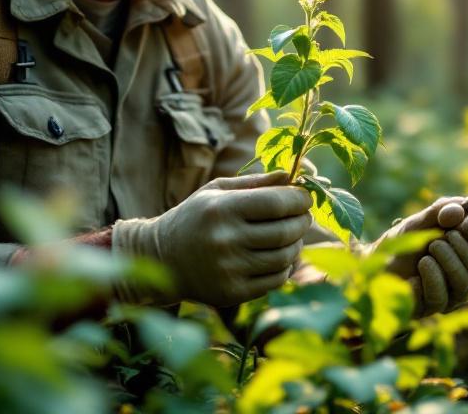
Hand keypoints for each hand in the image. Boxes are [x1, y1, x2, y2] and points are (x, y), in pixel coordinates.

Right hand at [112, 171, 311, 306]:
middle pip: (285, 232)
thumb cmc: (196, 217)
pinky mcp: (232, 293)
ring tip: (292, 236)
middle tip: (303, 216)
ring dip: (296, 245)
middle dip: (302, 221)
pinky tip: (278, 257)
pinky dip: (284, 267)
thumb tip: (295, 174)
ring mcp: (228, 270)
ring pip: (284, 258)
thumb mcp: (219, 191)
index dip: (299, 199)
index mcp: (222, 209)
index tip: (305, 197)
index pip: (277, 203)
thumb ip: (257, 182)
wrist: (162, 258)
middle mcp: (225, 240)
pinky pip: (275, 280)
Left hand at [370, 192, 467, 315]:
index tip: (463, 220)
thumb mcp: (427, 219)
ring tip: (431, 246)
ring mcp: (451, 297)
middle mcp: (467, 281)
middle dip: (462, 246)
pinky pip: (441, 297)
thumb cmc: (406, 240)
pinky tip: (423, 263)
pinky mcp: (431, 308)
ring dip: (448, 259)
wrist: (376, 260)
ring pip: (464, 283)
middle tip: (441, 235)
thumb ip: (451, 209)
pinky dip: (433, 276)